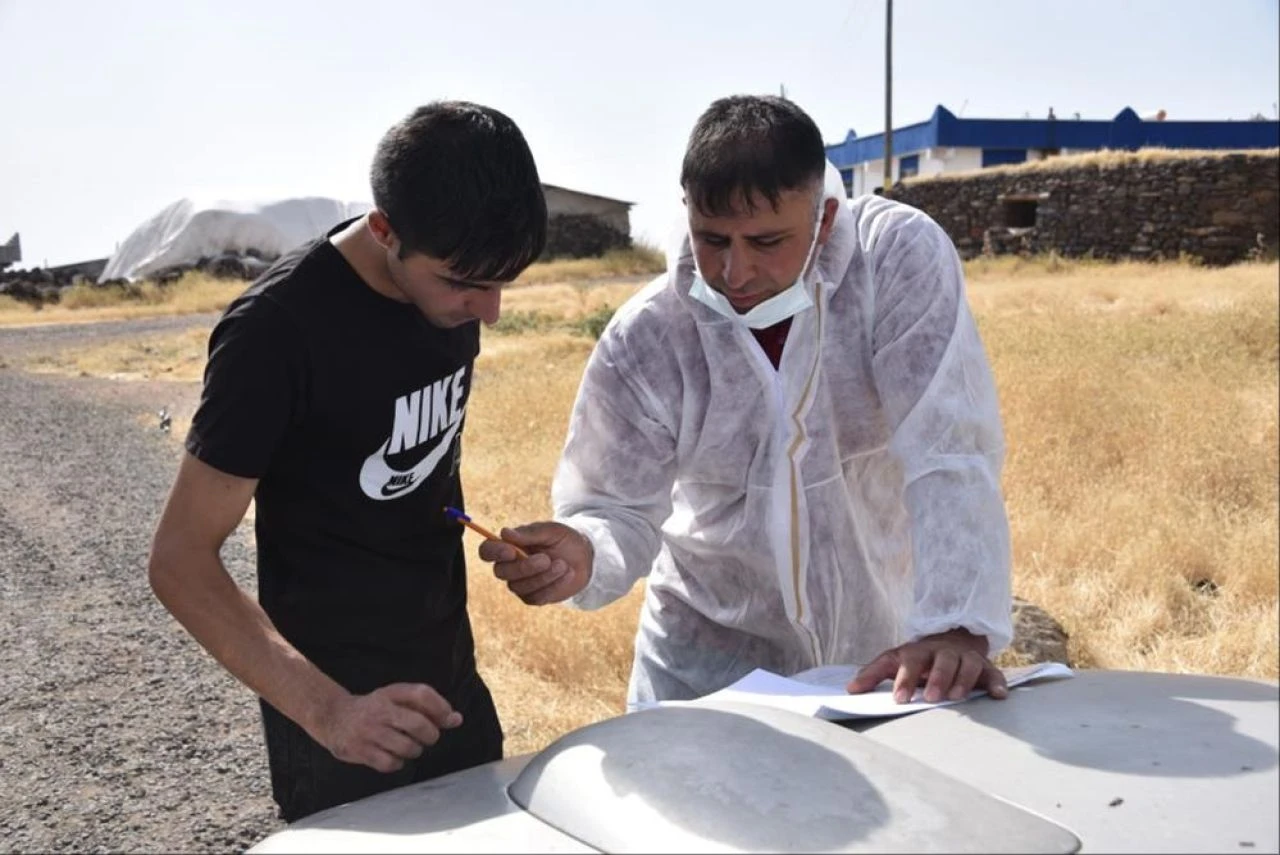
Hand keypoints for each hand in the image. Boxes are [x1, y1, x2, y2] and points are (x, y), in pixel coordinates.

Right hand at [314, 683, 462, 772]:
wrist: (334, 717)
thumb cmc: (376, 709)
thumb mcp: (397, 699)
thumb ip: (427, 707)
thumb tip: (456, 720)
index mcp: (391, 693)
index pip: (422, 694)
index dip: (441, 707)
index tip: (450, 719)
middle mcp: (380, 709)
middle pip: (418, 723)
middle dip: (431, 735)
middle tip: (428, 738)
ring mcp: (369, 731)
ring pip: (407, 747)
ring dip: (415, 751)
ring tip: (409, 747)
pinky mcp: (360, 750)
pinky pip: (390, 763)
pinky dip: (397, 763)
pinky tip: (393, 756)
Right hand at [477, 521, 592, 604]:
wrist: (585, 557)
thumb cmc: (564, 539)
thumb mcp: (550, 531)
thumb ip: (528, 533)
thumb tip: (503, 533)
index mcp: (509, 546)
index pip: (487, 551)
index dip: (494, 552)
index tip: (511, 550)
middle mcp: (509, 566)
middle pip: (500, 572)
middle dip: (524, 567)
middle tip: (546, 559)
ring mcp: (520, 584)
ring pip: (519, 587)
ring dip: (543, 576)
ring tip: (564, 565)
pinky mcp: (534, 597)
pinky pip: (536, 597)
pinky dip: (553, 586)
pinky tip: (567, 574)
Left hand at [846, 629, 1007, 703]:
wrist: (951, 639)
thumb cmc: (917, 658)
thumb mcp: (893, 660)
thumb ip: (872, 674)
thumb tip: (850, 690)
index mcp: (919, 651)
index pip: (911, 662)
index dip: (905, 679)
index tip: (899, 699)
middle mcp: (944, 652)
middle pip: (943, 661)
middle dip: (937, 678)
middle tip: (931, 697)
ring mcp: (965, 658)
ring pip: (968, 665)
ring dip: (963, 681)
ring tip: (957, 698)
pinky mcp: (985, 667)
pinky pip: (993, 673)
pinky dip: (997, 683)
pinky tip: (999, 695)